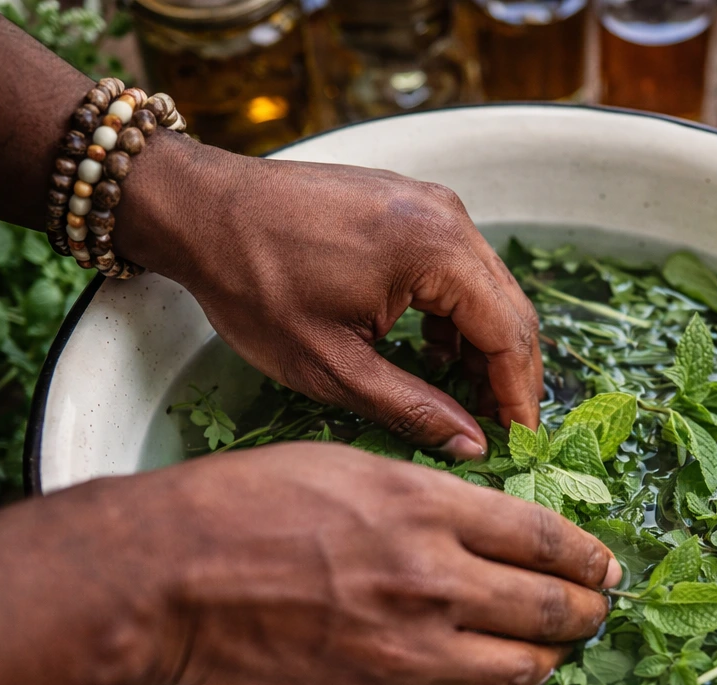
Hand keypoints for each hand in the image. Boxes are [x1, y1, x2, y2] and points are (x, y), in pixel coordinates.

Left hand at [118, 136, 541, 459]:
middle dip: (510, 376)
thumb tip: (472, 446)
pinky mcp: (411, 205)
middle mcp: (446, 217)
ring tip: (467, 403)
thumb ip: (411, 408)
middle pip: (510, 309)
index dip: (519, 396)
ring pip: (489, 289)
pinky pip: (461, 268)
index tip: (519, 444)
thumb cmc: (252, 285)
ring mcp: (431, 205)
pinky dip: (460, 316)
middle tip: (500, 432)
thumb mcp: (331, 365)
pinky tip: (435, 355)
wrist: (197, 208)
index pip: (509, 334)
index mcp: (435, 250)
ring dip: (486, 347)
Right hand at [140, 444, 617, 684]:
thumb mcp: (348, 467)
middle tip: (594, 610)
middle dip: (586, 612)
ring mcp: (408, 650)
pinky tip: (469, 669)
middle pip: (550, 608)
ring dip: (545, 660)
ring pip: (520, 669)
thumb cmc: (242, 506)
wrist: (164, 579)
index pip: (542, 538)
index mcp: (426, 509)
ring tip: (548, 651)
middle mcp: (432, 581)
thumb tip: (482, 528)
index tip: (605, 567)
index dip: (587, 556)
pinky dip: (472, 684)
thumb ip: (427, 500)